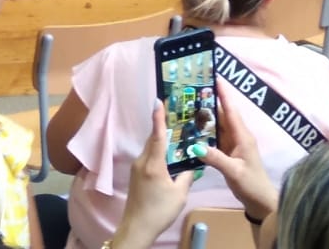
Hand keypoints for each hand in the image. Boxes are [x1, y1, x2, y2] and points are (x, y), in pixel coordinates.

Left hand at [112, 105, 196, 248]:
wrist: (137, 227)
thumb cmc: (159, 211)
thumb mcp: (180, 194)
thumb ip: (187, 176)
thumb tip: (193, 164)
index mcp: (154, 164)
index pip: (157, 135)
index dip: (158, 118)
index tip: (158, 101)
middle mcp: (142, 161)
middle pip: (153, 139)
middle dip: (162, 127)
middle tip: (174, 115)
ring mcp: (137, 167)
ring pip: (150, 148)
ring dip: (160, 140)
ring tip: (174, 134)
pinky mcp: (136, 175)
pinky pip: (147, 156)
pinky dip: (157, 151)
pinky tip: (166, 155)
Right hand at [200, 85, 276, 223]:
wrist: (260, 202)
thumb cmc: (251, 184)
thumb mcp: (234, 172)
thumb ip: (216, 158)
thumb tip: (196, 146)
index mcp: (242, 136)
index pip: (231, 110)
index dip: (223, 94)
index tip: (214, 77)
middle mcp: (238, 136)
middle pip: (223, 115)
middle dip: (210, 101)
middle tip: (193, 90)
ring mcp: (233, 144)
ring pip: (218, 125)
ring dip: (206, 116)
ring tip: (188, 105)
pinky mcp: (229, 152)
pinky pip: (216, 137)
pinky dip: (206, 131)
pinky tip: (194, 129)